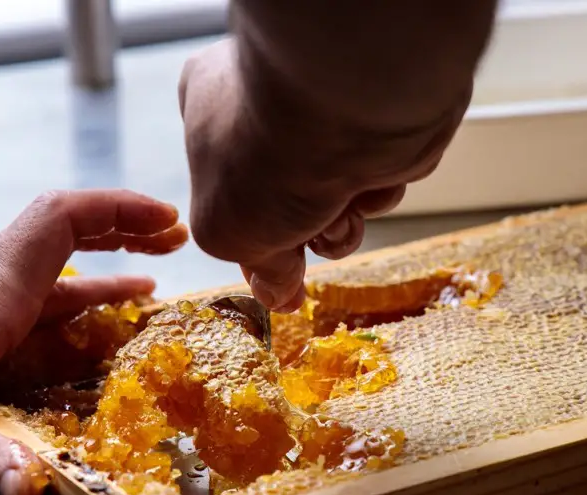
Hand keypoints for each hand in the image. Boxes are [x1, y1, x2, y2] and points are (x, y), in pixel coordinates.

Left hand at [0, 189, 186, 494]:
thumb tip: (32, 492)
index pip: (59, 222)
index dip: (119, 211)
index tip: (167, 222)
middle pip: (63, 232)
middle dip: (123, 229)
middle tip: (173, 239)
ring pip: (49, 269)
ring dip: (102, 270)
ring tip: (150, 287)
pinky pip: (30, 300)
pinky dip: (72, 304)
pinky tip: (90, 328)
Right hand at [179, 39, 463, 311]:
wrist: (349, 108)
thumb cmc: (265, 157)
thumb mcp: (227, 233)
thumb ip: (252, 267)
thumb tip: (277, 295)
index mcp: (209, 112)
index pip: (225, 191)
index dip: (248, 242)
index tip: (267, 277)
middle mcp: (268, 108)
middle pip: (283, 202)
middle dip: (298, 237)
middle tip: (302, 261)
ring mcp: (327, 117)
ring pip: (332, 199)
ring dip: (337, 226)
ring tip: (334, 214)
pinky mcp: (378, 127)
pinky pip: (372, 183)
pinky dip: (371, 199)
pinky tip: (364, 187)